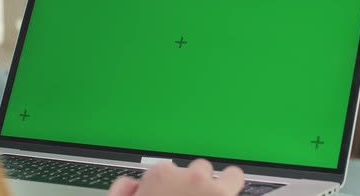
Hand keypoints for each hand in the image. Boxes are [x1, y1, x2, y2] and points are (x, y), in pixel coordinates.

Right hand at [107, 159, 244, 195]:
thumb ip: (123, 191)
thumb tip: (133, 185)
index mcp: (160, 177)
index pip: (163, 170)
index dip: (164, 186)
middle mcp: (188, 177)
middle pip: (195, 169)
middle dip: (192, 183)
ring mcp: (211, 188)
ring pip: (219, 172)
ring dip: (214, 185)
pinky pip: (236, 180)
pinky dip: (230, 190)